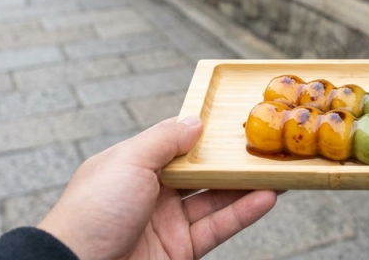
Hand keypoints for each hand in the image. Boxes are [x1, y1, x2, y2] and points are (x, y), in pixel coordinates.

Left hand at [38, 116, 276, 259]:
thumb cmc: (91, 212)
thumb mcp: (128, 161)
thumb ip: (165, 139)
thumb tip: (196, 121)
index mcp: (132, 166)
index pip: (175, 144)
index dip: (204, 134)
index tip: (235, 122)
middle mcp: (151, 193)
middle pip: (200, 172)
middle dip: (231, 160)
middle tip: (266, 146)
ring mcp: (166, 224)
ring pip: (214, 199)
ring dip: (246, 186)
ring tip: (277, 170)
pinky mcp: (180, 251)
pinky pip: (217, 227)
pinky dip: (243, 213)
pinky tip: (266, 198)